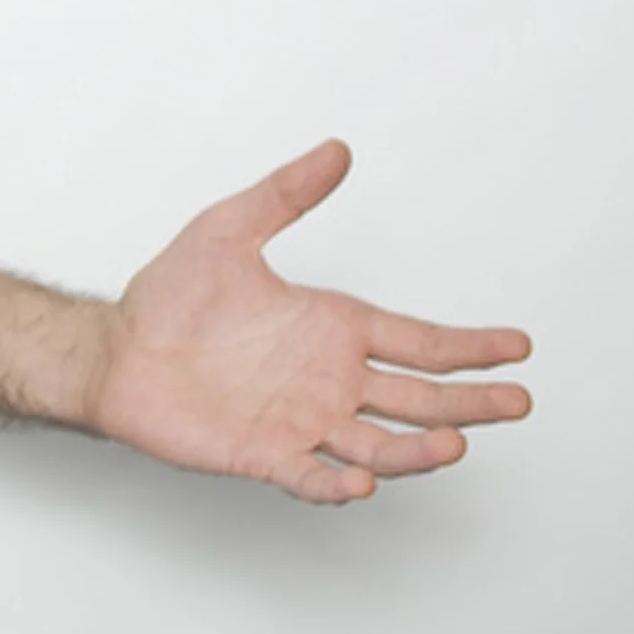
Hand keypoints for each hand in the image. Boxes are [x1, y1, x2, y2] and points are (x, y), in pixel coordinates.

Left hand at [89, 141, 532, 503]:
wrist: (113, 350)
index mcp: (332, 328)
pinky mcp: (262, 453)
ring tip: (454, 443)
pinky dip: (337, 483)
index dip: (470, 347)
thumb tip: (336, 150)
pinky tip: (362, 482)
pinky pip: (310, 475)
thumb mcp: (228, 229)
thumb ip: (285, 194)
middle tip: (519, 403)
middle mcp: (327, 379)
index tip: (520, 347)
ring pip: (378, 444)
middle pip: (418, 398)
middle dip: (471, 402)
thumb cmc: (169, 297)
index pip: (419, 341)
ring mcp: (299, 420)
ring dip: (417, 450)